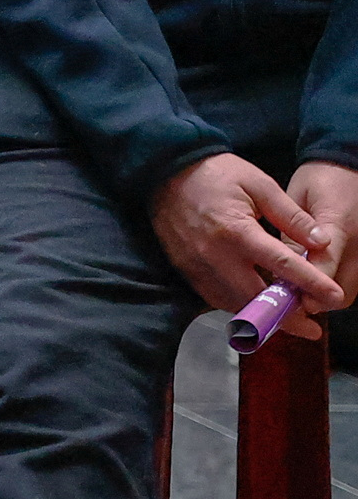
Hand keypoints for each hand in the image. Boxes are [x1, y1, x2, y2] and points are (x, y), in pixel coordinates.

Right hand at [152, 154, 348, 336]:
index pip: (282, 264)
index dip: (312, 283)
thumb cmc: (215, 174)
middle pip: (257, 297)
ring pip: (235, 303)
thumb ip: (291, 216)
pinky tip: (254, 302)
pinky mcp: (185, 270)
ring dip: (262, 315)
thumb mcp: (259, 185)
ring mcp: (197, 266)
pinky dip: (238, 305)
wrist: (164, 171)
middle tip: (312, 327)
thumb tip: (321, 241)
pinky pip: (215, 297)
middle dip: (287, 317)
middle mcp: (215, 255)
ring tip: (287, 318)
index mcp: (237, 231)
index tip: (334, 297)